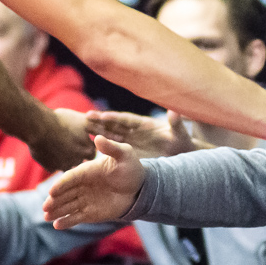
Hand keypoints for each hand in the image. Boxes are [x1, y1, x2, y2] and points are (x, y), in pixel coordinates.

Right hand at [26, 108, 95, 171]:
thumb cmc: (62, 120)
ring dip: (64, 159)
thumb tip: (100, 130)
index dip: (85, 146)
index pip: (91, 153)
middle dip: (76, 155)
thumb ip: (94, 128)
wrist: (39, 125)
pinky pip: (53, 167)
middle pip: (80, 161)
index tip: (79, 140)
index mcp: (87, 150)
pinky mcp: (52, 168)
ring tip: (58, 147)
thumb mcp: (83, 120)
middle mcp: (78, 160)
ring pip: (67, 165)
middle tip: (69, 145)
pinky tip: (47, 151)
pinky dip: (51, 161)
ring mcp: (64, 166)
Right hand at [43, 136, 144, 227]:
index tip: (52, 192)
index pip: (70, 178)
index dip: (61, 185)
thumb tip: (98, 137)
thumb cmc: (131, 168)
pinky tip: (57, 225)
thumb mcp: (123, 154)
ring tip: (46, 217)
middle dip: (54, 200)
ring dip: (56, 211)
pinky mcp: (90, 213)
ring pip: (67, 206)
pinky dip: (66, 221)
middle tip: (45, 207)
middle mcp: (83, 186)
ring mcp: (85, 200)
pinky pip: (76, 217)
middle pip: (64, 193)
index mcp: (87, 171)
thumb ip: (110, 148)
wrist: (141, 187)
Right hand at [85, 109, 200, 157]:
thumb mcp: (179, 133)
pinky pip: (115, 148)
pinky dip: (104, 148)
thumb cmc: (181, 141)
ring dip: (99, 132)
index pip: (127, 120)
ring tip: (84, 130)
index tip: (102, 115)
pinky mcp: (129, 151)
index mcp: (144, 124)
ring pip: (112, 135)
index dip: (115, 118)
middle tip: (85, 117)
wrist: (181, 152)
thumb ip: (176, 123)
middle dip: (101, 121)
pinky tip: (92, 150)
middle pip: (116, 125)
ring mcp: (131, 141)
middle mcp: (135, 131)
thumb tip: (174, 112)